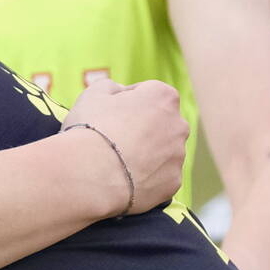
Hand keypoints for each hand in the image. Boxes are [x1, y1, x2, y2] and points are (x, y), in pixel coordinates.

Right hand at [66, 77, 187, 215]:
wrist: (91, 175)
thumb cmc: (92, 128)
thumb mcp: (94, 93)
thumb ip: (113, 87)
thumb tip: (120, 93)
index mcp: (163, 97)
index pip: (148, 92)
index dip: (126, 101)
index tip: (109, 113)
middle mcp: (178, 125)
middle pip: (160, 123)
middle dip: (143, 128)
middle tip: (114, 138)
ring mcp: (177, 156)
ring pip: (162, 151)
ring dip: (145, 153)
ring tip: (117, 162)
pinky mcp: (173, 182)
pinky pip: (159, 176)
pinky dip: (146, 177)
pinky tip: (124, 179)